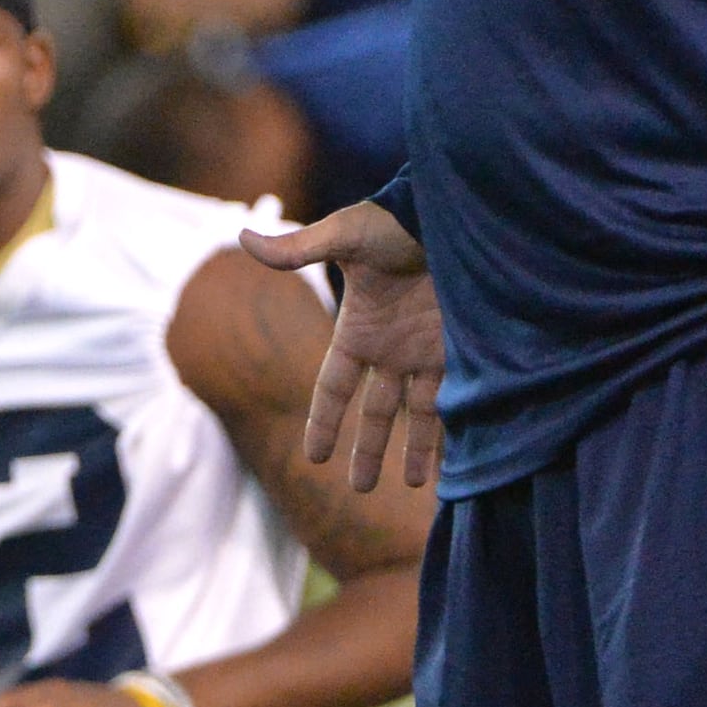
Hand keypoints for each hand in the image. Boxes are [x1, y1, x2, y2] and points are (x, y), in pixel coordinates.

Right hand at [241, 202, 443, 491]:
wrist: (452, 215)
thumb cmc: (393, 222)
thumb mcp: (342, 237)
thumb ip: (298, 250)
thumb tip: (242, 236)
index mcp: (359, 330)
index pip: (333, 387)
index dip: (323, 421)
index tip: (314, 458)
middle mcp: (392, 349)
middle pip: (375, 412)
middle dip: (368, 450)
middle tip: (361, 491)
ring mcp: (427, 353)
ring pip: (418, 415)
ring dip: (417, 450)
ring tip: (417, 486)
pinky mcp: (464, 352)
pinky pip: (458, 401)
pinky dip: (458, 430)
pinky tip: (462, 460)